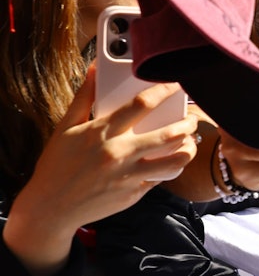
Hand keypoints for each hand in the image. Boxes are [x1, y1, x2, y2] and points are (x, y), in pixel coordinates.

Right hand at [5, 65, 198, 275]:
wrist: (50, 207)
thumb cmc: (57, 164)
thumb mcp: (66, 127)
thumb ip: (84, 97)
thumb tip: (95, 68)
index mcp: (102, 132)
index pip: (141, 104)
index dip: (164, 90)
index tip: (176, 84)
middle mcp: (118, 153)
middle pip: (169, 134)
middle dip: (188, 123)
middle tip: (191, 119)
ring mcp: (128, 175)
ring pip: (175, 160)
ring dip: (189, 148)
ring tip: (189, 141)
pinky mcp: (134, 193)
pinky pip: (162, 178)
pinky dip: (170, 168)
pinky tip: (170, 161)